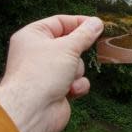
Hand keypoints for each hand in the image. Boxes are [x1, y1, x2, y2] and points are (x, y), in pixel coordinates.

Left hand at [0, 15, 102, 131]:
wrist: (32, 110)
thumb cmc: (42, 73)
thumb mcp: (68, 47)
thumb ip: (85, 34)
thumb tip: (96, 22)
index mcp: (33, 36)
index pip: (59, 22)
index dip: (79, 22)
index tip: (98, 24)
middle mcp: (38, 53)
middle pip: (70, 45)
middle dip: (78, 53)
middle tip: (83, 52)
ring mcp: (47, 72)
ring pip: (76, 64)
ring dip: (77, 72)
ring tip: (67, 79)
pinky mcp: (57, 88)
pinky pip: (76, 81)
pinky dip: (77, 85)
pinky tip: (70, 91)